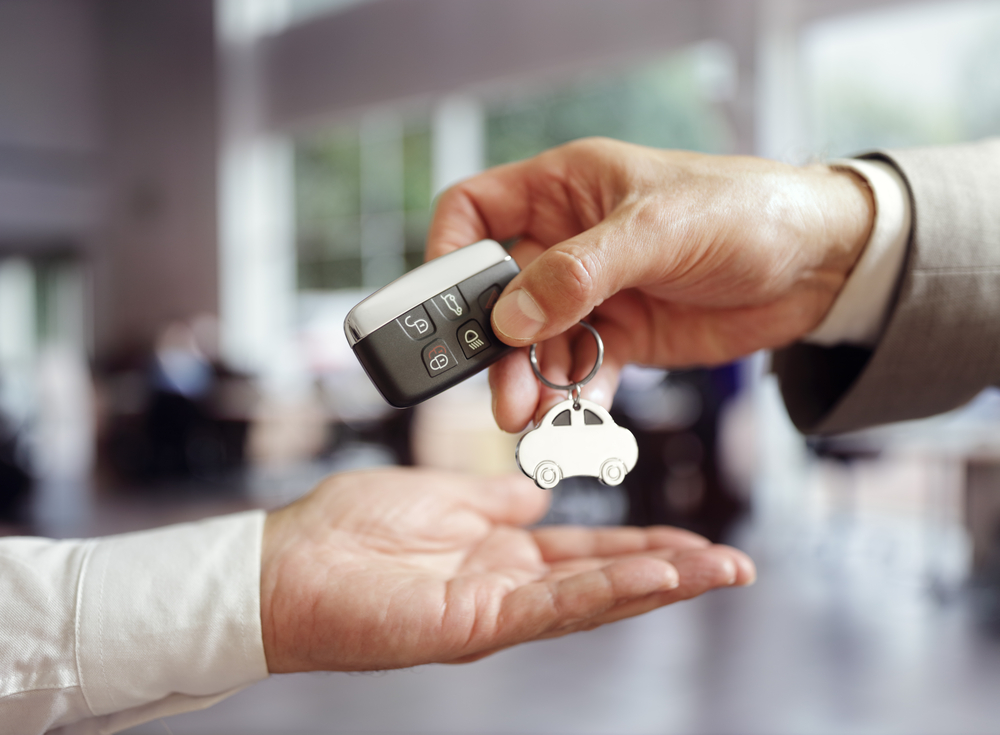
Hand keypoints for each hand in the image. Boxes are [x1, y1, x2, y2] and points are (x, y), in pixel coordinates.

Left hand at [260, 468, 754, 671]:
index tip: (694, 541)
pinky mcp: (474, 624)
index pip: (589, 551)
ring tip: (717, 571)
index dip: (644, 547)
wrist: (285, 564)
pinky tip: (655, 578)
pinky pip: (553, 606)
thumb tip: (537, 494)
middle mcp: (507, 587)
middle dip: (674, 574)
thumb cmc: (349, 528)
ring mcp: (494, 611)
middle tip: (737, 566)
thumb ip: (494, 500)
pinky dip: (608, 592)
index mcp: (500, 553)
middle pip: (606, 581)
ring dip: (658, 586)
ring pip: (593, 598)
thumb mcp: (440, 496)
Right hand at [426, 138, 874, 430]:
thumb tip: (509, 318)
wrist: (822, 266)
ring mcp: (593, 295)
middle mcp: (568, 243)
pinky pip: (578, 371)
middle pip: (497, 291)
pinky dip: (570, 398)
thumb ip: (580, 272)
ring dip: (527, 380)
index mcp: (565, 190)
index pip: (474, 210)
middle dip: (489, 340)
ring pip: (533, 342)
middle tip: (489, 384)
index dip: (448, 252)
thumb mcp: (659, 230)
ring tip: (527, 417)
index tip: (443, 303)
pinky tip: (572, 420)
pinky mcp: (622, 337)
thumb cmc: (748, 212)